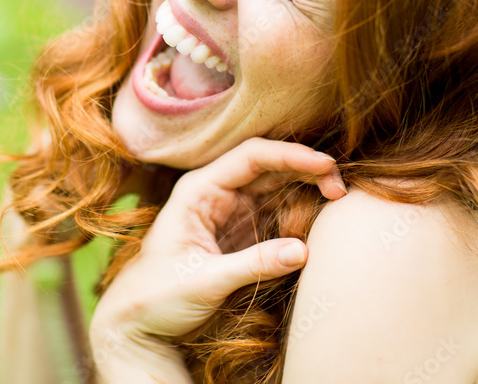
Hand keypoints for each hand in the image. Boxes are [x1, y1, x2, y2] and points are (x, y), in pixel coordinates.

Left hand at [90, 138, 345, 358]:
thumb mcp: (205, 282)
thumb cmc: (157, 296)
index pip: (250, 157)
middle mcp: (216, 193)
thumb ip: (253, 265)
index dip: (290, 155)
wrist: (136, 322)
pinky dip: (298, 212)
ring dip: (305, 189)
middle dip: (305, 170)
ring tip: (337, 199)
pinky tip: (318, 217)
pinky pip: (275, 213)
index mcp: (199, 190)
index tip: (325, 166)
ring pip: (275, 188)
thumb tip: (303, 251)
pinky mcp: (241, 234)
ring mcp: (230, 212)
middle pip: (268, 167)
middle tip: (340, 188)